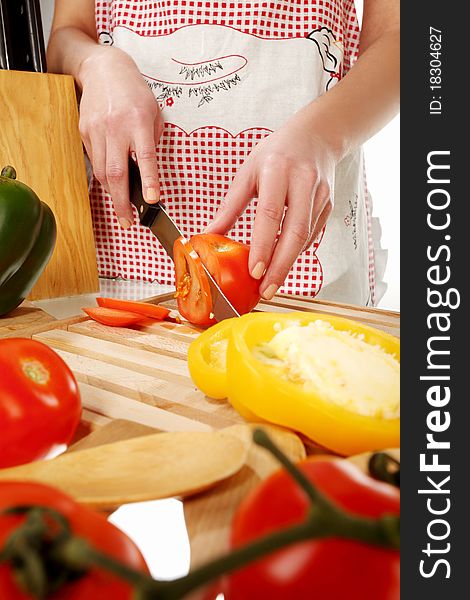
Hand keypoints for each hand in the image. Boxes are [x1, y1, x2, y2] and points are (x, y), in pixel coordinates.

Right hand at [79, 47, 162, 227]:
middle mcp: (116, 127)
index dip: (149, 180)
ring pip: (102, 172)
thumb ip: (151, 142)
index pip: (145, 157)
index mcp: (139, 122)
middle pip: (116, 172)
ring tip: (122, 208)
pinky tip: (112, 180)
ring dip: (112, 193)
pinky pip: (94, 160)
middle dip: (121, 202)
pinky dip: (104, 175)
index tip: (152, 199)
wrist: (104, 70)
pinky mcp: (84, 131)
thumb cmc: (134, 93)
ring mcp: (97, 130)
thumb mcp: (153, 113)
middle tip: (127, 222)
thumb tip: (148, 173)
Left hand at [206, 114, 335, 298]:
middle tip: (265, 290)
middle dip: (280, 266)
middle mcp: (303, 182)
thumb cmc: (276, 154)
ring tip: (270, 284)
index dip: (263, 245)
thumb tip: (207, 235)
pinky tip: (283, 263)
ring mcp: (320, 195)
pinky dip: (296, 252)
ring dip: (288, 264)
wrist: (315, 137)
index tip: (254, 270)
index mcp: (278, 170)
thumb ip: (230, 207)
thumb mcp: (247, 173)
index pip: (270, 213)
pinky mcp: (328, 205)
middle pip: (295, 232)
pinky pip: (312, 236)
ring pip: (306, 238)